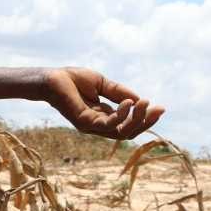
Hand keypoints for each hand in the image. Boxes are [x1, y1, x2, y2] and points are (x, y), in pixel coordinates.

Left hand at [41, 67, 164, 138]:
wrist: (51, 77)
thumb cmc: (73, 80)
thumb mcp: (103, 84)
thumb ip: (119, 93)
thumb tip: (139, 100)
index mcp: (104, 117)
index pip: (129, 125)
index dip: (145, 119)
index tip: (160, 107)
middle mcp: (99, 125)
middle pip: (128, 132)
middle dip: (145, 122)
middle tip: (157, 108)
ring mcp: (92, 127)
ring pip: (121, 132)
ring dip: (136, 119)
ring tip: (143, 103)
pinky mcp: (84, 123)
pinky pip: (108, 124)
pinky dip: (121, 115)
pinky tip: (128, 103)